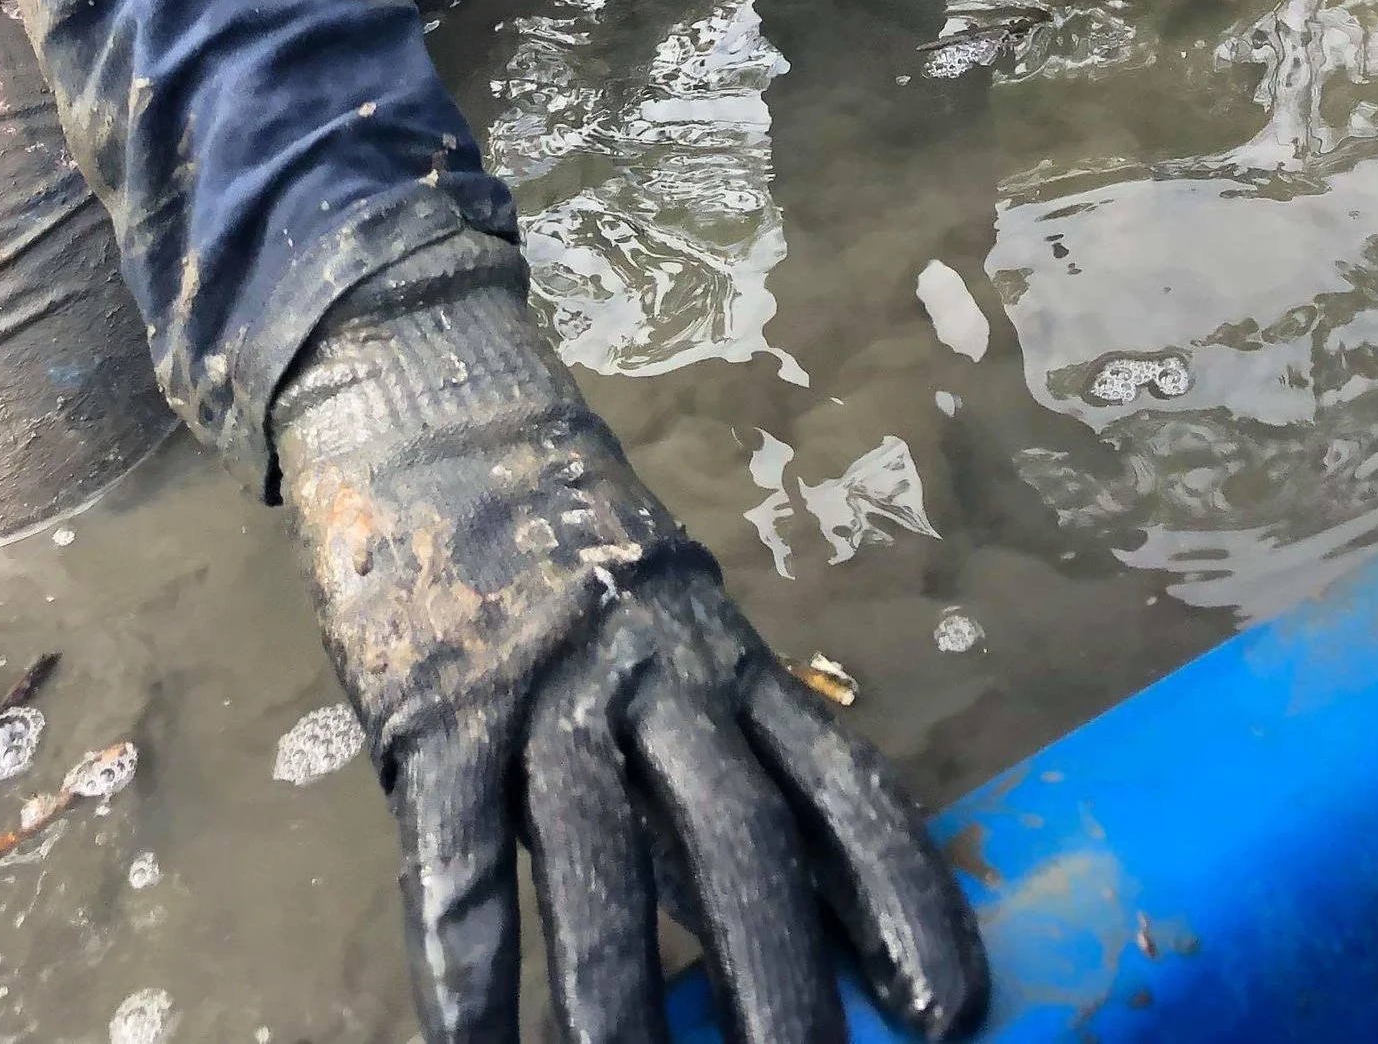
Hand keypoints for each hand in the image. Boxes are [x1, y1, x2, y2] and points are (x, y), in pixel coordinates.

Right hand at [270, 238, 986, 1043]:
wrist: (426, 395)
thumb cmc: (554, 522)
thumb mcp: (662, 610)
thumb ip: (709, 733)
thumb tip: (776, 897)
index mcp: (720, 651)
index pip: (834, 782)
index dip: (897, 895)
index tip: (951, 1008)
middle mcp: (650, 672)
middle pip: (733, 832)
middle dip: (779, 974)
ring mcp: (539, 686)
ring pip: (594, 856)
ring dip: (619, 1001)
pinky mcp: (436, 706)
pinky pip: (458, 850)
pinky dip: (469, 961)